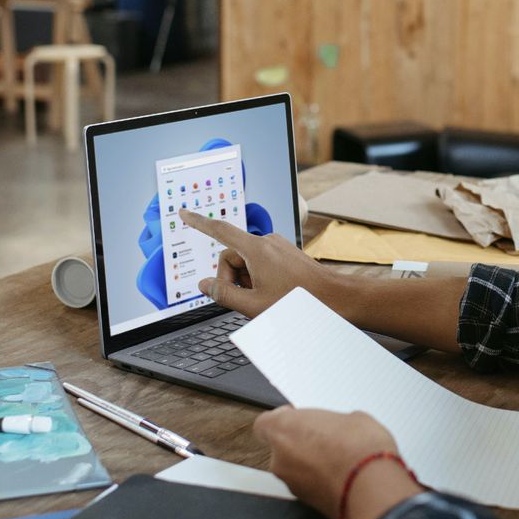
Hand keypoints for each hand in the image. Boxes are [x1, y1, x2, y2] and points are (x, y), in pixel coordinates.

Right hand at [178, 209, 337, 316]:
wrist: (335, 298)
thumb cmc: (299, 302)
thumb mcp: (254, 305)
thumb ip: (224, 295)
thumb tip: (205, 286)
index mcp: (256, 249)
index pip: (219, 230)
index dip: (198, 222)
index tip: (184, 213)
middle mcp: (266, 242)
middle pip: (231, 256)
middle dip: (230, 279)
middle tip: (243, 301)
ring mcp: (277, 247)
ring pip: (246, 263)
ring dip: (246, 281)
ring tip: (263, 300)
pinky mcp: (285, 254)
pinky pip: (261, 263)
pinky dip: (258, 279)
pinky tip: (272, 295)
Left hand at [254, 407, 423, 518]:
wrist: (371, 487)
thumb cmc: (359, 448)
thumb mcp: (352, 418)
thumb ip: (332, 423)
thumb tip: (338, 430)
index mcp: (283, 429)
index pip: (265, 423)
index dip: (282, 420)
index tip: (298, 417)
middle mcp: (280, 458)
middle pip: (281, 447)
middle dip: (301, 443)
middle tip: (326, 438)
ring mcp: (291, 484)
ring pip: (294, 468)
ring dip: (310, 463)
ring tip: (339, 458)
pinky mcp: (305, 502)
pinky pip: (307, 485)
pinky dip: (319, 480)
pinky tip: (342, 474)